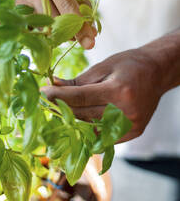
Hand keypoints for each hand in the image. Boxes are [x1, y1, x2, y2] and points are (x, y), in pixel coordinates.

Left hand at [42, 48, 162, 142]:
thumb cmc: (130, 65)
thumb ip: (79, 80)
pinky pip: (103, 136)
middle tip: (46, 103)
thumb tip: (54, 86)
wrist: (157, 73)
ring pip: (90, 128)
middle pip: (83, 115)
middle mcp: (126, 112)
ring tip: (60, 111)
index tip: (42, 93)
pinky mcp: (133, 133)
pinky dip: (89, 129)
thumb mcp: (104, 66)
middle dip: (61, 109)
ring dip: (72, 121)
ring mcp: (130, 125)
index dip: (58, 96)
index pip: (80, 97)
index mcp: (119, 90)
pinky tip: (79, 121)